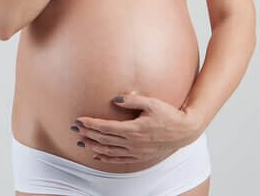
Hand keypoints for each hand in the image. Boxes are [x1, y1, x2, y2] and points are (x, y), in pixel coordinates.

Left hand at [72, 91, 202, 163]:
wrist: (185, 131)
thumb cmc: (169, 114)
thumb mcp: (152, 103)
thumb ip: (132, 100)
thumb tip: (114, 99)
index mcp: (134, 129)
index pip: (106, 127)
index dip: (91, 124)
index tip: (79, 120)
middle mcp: (133, 143)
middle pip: (104, 139)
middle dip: (88, 134)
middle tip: (75, 129)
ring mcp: (137, 151)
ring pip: (110, 151)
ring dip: (94, 147)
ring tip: (81, 142)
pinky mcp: (140, 156)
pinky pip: (120, 159)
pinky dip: (106, 158)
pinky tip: (97, 155)